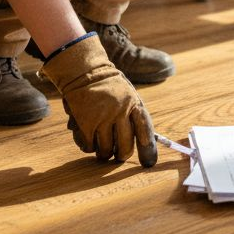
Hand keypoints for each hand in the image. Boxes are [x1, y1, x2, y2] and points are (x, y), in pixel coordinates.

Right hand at [40, 35, 157, 164]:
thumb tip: (145, 141)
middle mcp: (121, 111)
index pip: (145, 130)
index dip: (148, 149)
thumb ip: (134, 114)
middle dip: (123, 155)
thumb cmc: (109, 86)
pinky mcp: (86, 123)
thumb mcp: (128, 95)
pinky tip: (89, 142)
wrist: (84, 71)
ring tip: (103, 150)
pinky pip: (90, 146)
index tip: (149, 162)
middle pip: (125, 145)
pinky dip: (90, 148)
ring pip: (107, 149)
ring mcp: (103, 118)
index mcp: (134, 103)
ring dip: (105, 153)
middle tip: (119, 156)